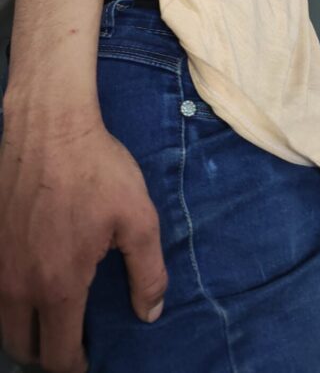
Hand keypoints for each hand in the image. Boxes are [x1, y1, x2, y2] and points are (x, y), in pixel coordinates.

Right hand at [0, 101, 167, 372]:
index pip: (58, 355)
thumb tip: (149, 313)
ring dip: (24, 325)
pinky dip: (10, 294)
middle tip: (69, 337)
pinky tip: (32, 275)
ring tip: (50, 311)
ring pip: (2, 318)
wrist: (49, 126)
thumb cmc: (96, 170)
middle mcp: (17, 284)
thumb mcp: (138, 218)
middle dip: (46, 352)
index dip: (76, 366)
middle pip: (21, 346)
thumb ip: (147, 272)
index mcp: (58, 286)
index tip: (89, 357)